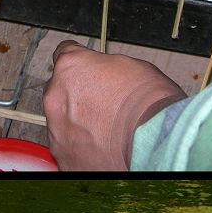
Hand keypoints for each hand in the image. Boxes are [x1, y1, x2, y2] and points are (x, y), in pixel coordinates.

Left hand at [42, 40, 186, 170]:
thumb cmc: (148, 104)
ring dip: (78, 124)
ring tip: (106, 130)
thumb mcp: (129, 65)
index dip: (80, 64)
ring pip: (62, 122)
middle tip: (102, 105)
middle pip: (60, 92)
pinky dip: (81, 148)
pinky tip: (102, 146)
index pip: (64, 55)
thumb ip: (103, 68)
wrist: (155, 143)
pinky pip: (68, 148)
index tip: (87, 71)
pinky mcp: (63, 157)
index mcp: (70, 68)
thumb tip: (103, 73)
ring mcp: (57, 130)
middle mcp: (56, 97)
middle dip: (76, 97)